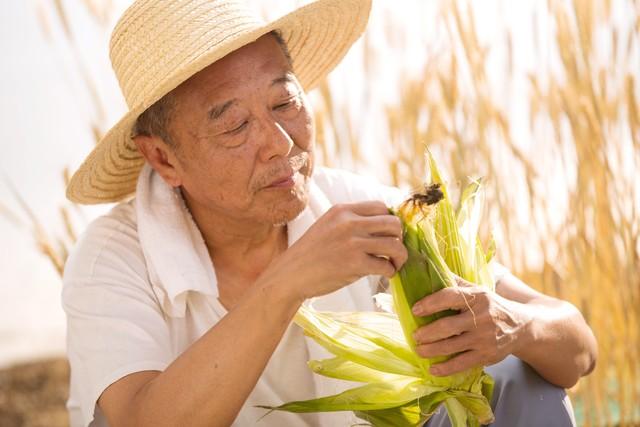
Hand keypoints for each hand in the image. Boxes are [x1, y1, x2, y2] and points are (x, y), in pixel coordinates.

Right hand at [265, 201, 407, 300]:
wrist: (290, 274)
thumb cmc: (310, 253)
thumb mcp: (328, 225)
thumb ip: (351, 221)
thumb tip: (383, 225)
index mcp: (342, 210)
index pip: (381, 206)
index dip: (390, 221)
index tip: (388, 234)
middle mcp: (349, 223)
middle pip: (393, 223)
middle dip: (399, 238)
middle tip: (394, 250)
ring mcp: (352, 243)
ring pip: (394, 244)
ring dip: (399, 257)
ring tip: (394, 264)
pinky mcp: (354, 264)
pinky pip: (385, 265)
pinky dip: (390, 271)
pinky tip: (384, 274)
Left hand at [411, 276, 532, 375]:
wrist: (522, 326)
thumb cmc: (491, 306)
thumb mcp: (478, 290)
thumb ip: (455, 282)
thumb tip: (429, 269)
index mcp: (477, 297)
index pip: (450, 297)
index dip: (430, 303)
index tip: (415, 309)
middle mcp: (481, 317)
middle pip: (447, 326)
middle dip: (427, 332)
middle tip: (415, 335)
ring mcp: (484, 338)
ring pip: (451, 346)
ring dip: (431, 350)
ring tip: (419, 350)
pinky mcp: (486, 355)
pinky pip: (462, 363)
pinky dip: (445, 368)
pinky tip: (433, 369)